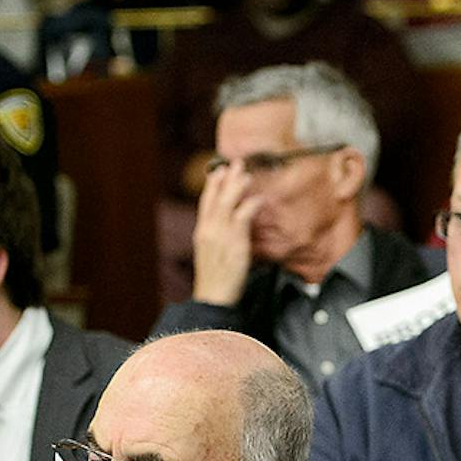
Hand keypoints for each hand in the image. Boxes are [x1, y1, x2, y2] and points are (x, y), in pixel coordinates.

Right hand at [189, 162, 262, 305]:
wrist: (213, 297)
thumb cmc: (216, 279)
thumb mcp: (212, 254)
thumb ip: (219, 237)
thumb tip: (231, 226)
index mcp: (201, 232)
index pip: (205, 203)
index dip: (211, 185)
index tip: (217, 171)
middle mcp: (208, 230)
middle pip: (215, 197)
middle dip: (224, 178)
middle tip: (234, 163)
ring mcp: (220, 235)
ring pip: (227, 203)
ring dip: (237, 186)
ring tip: (246, 174)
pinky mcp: (234, 242)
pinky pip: (242, 218)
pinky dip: (250, 205)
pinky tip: (259, 198)